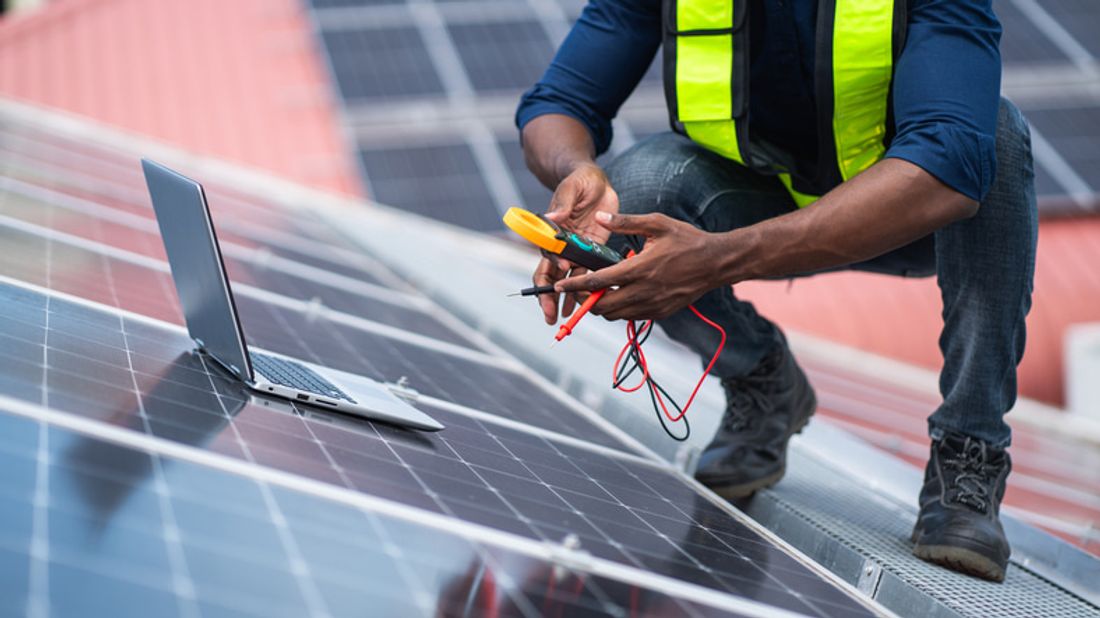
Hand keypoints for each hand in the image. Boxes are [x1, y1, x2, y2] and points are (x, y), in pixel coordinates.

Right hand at [532, 162, 619, 323]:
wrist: (595, 182)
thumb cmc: (579, 181)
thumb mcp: (572, 188)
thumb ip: (562, 204)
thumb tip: (552, 219)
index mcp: (551, 231)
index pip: (546, 253)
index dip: (553, 264)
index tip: (563, 270)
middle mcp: (561, 245)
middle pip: (550, 275)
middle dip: (549, 296)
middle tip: (550, 315)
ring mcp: (575, 250)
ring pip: (567, 280)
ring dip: (566, 300)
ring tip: (566, 319)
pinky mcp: (591, 252)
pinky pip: (586, 275)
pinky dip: (584, 291)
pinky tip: (585, 306)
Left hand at [554, 212, 721, 320]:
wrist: (716, 262)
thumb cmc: (687, 240)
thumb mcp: (656, 224)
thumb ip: (625, 221)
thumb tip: (599, 216)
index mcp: (640, 268)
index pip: (599, 282)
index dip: (576, 285)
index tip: (560, 285)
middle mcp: (645, 291)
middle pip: (603, 306)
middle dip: (586, 300)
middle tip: (580, 288)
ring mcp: (654, 305)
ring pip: (616, 315)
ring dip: (603, 306)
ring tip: (599, 291)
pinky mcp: (661, 312)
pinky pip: (632, 317)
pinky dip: (621, 310)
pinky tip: (622, 295)